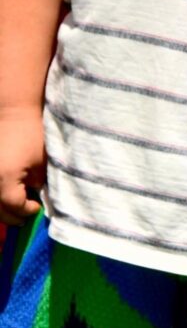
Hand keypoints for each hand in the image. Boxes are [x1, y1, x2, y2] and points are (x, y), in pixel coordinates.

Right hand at [0, 104, 42, 221]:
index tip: (38, 207)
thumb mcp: (41, 162)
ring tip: (15, 209)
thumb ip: (39, 184)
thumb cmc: (31, 134)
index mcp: (4, 179)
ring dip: (2, 210)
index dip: (27, 210)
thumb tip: (37, 199)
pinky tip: (6, 196)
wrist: (12, 112)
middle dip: (13, 215)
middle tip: (26, 216)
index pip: (14, 206)